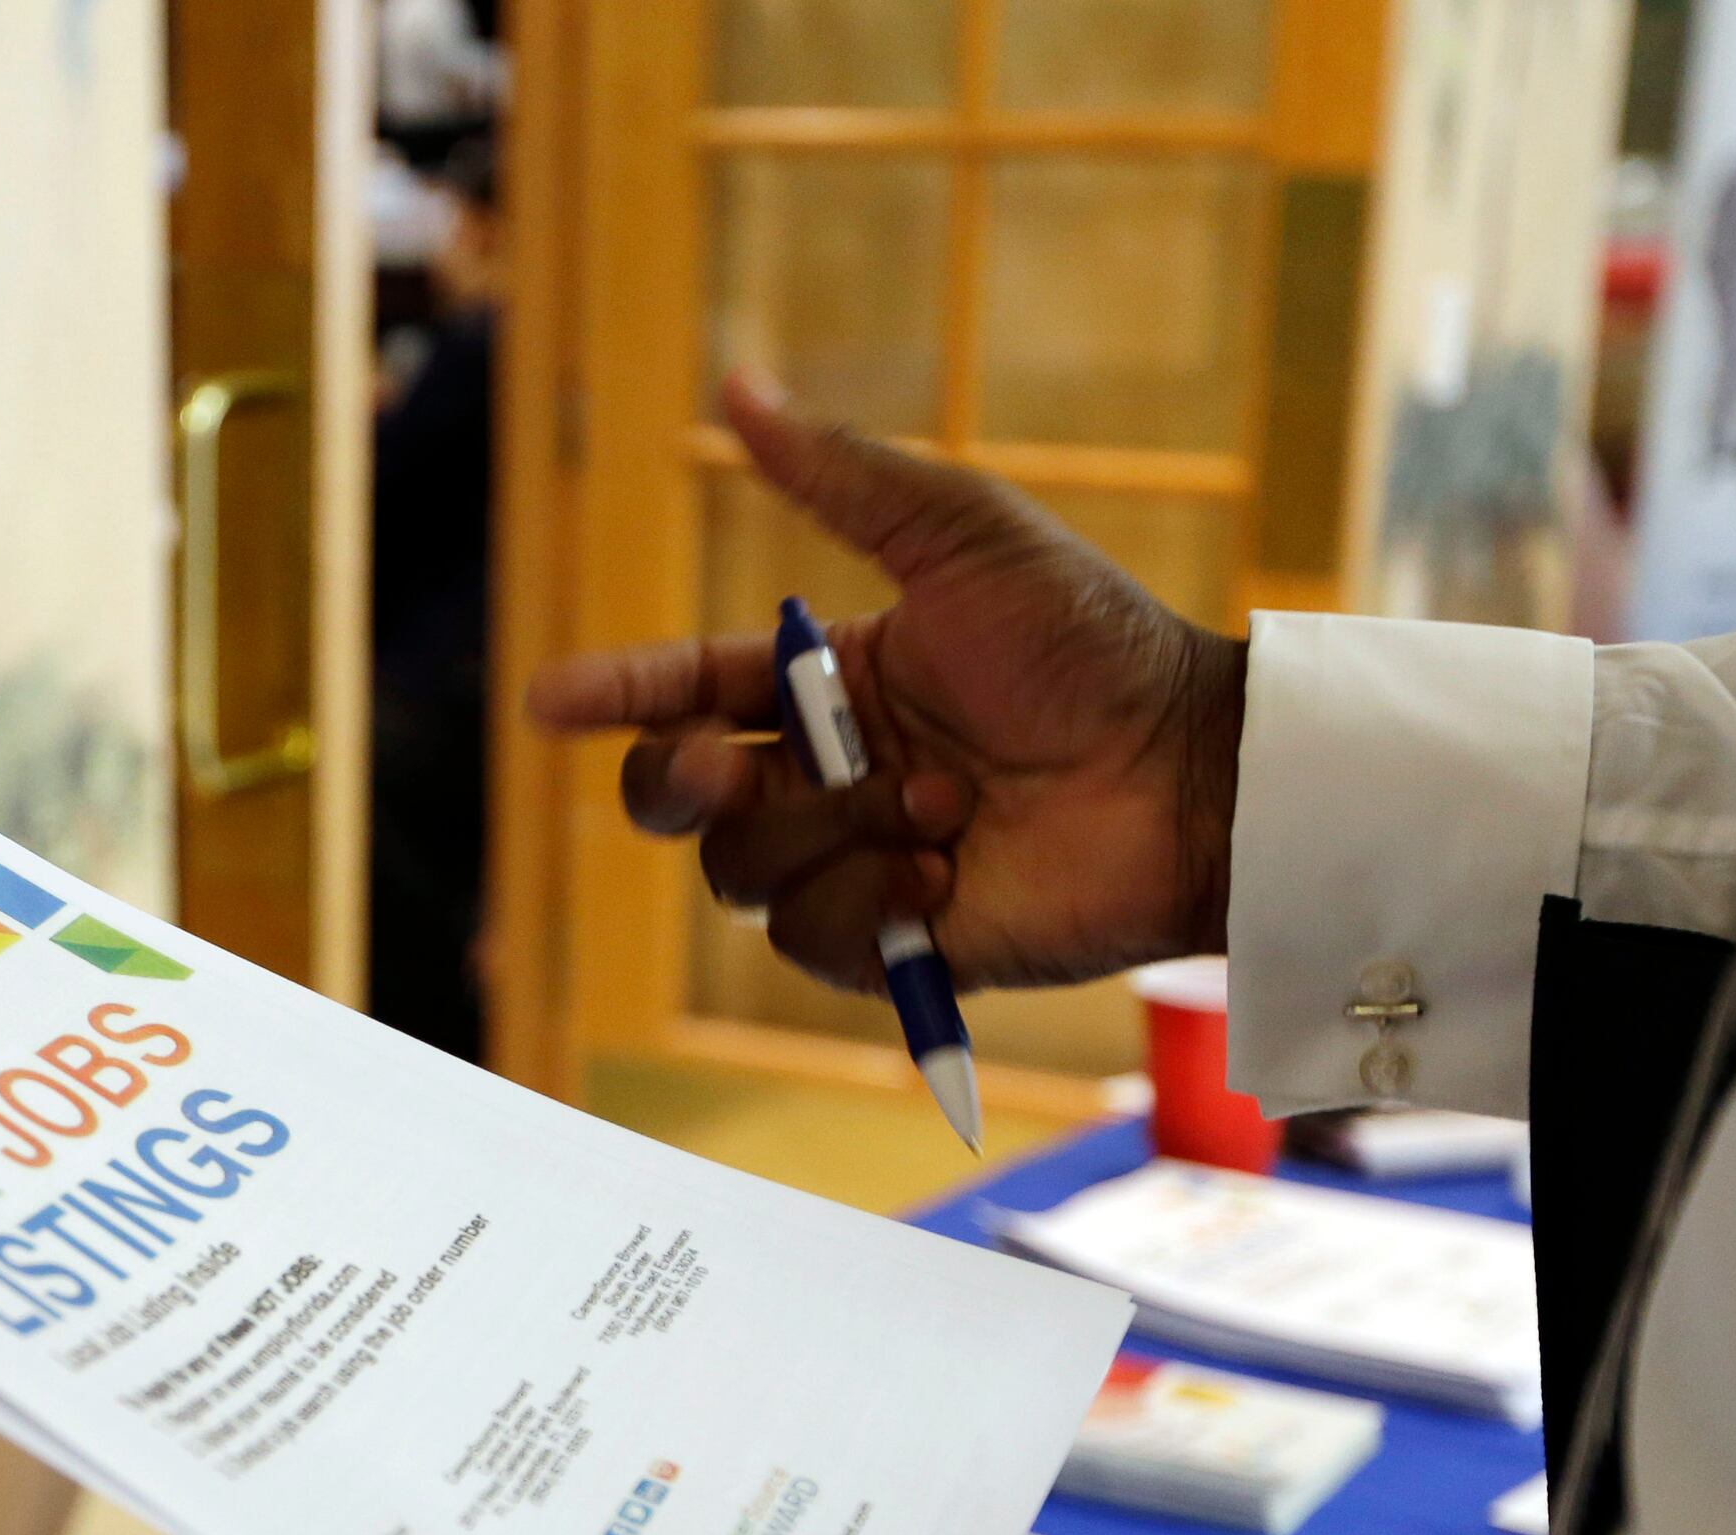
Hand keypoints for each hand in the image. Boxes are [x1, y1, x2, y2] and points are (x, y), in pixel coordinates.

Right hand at [534, 376, 1247, 993]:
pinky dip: (866, 901)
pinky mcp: (895, 946)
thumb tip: (738, 388)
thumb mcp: (963, 538)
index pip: (687, 687)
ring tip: (938, 808)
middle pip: (679, 796)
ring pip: (741, 872)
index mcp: (830, 682)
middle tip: (730, 767)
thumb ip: (843, 479)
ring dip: (829, 831)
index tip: (549, 702)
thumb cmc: (1090, 647)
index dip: (615, 693)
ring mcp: (855, 864)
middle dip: (680, 783)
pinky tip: (942, 873)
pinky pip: (810, 940)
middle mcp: (828, 774)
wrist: (1186, 775)